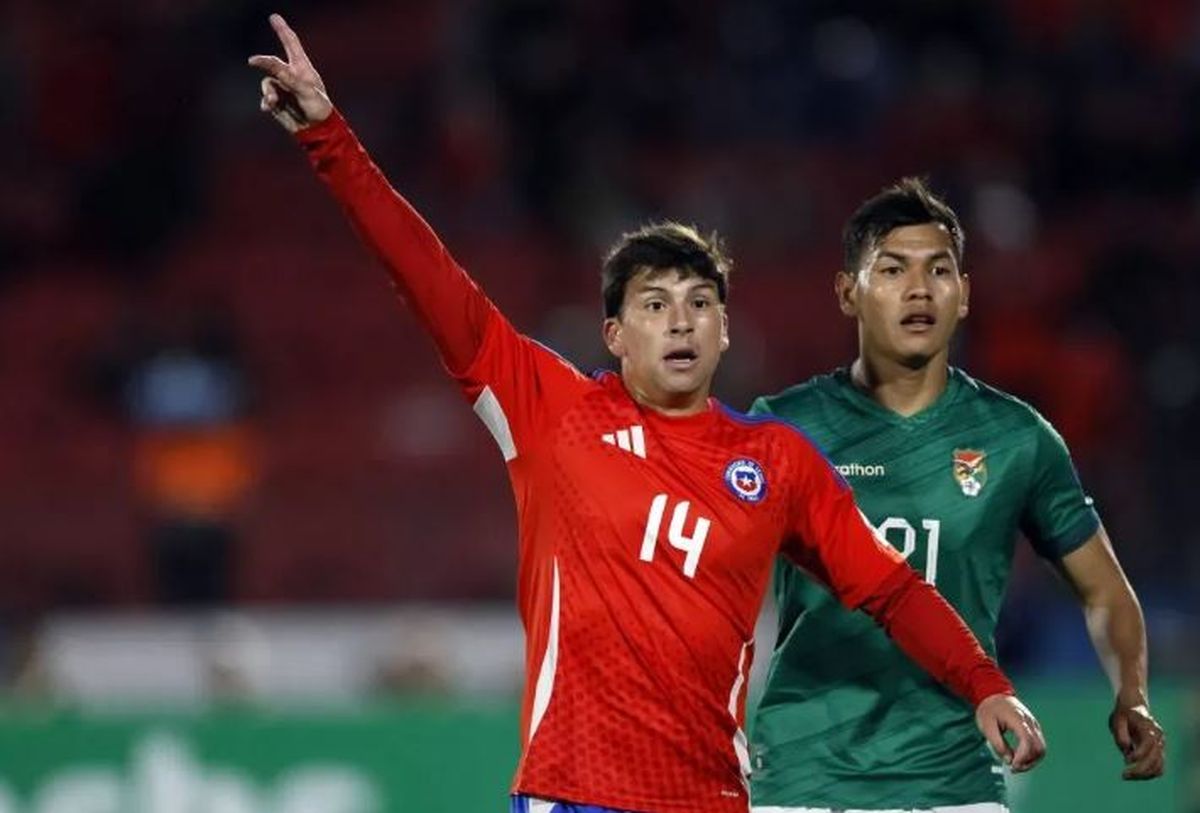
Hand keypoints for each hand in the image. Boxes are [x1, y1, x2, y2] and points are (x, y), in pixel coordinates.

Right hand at [247, 13, 332, 131]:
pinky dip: (266, 102)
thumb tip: (268, 64)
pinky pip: (265, 97)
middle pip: (273, 63)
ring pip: (267, 83)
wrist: (316, 130)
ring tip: (274, 102)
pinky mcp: (277, 101)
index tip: (274, 17)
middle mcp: (291, 75)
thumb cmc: (318, 108)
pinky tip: (268, 108)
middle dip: (264, 61)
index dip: (282, 30)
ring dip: (268, 93)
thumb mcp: (305, 90)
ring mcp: (283, 88)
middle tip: (252, 60)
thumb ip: (287, 75)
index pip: (291, 44)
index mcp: (302, 68)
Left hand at [975, 693, 1045, 771]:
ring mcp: (1034, 725)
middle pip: (1039, 748)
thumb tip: (1008, 760)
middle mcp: (1030, 723)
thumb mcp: (987, 727)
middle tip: (1013, 768)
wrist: (994, 694)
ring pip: (1041, 748)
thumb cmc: (989, 709)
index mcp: (1018, 720)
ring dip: (1031, 760)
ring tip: (1016, 765)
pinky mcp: (1034, 728)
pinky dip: (1032, 754)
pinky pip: (1038, 744)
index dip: (1022, 757)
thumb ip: (998, 744)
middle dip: (1028, 762)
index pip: (1028, 742)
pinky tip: (1020, 758)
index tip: (1012, 766)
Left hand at [1109, 697, 1164, 779]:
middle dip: (1141, 770)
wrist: (1134, 707)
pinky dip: (1148, 774)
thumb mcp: (1117, 718)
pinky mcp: (1159, 752)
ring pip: (1159, 767)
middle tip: (1123, 775)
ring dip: (1145, 775)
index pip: (1149, 744)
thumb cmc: (1124, 713)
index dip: (1139, 754)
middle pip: (1156, 759)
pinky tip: (1134, 774)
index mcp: (1149, 727)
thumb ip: (1121, 732)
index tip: (1126, 760)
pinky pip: (1158, 767)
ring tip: (1127, 776)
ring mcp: (1160, 746)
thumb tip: (1126, 749)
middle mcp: (1158, 738)